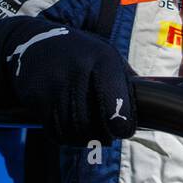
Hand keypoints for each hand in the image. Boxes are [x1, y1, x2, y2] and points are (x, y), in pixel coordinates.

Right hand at [4, 20, 136, 144]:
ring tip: (91, 137)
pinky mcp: (36, 97)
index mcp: (102, 60)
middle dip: (103, 136)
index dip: (122, 124)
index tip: (124, 131)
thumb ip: (125, 77)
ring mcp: (54, 85)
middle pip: (91, 123)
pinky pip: (54, 131)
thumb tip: (151, 101)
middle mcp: (77, 71)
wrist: (31, 42)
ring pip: (72, 131)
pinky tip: (71, 132)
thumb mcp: (105, 54)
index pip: (115, 102)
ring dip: (84, 141)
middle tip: (108, 137)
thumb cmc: (79, 52)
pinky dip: (65, 138)